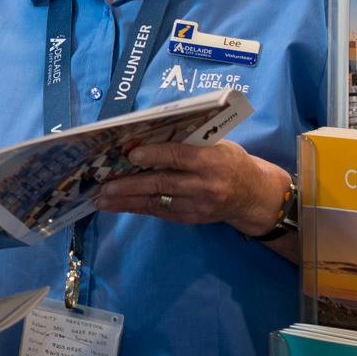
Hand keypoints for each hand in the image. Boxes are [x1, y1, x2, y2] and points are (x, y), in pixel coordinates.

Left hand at [92, 140, 291, 236]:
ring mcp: (198, 206)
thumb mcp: (218, 144)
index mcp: (213, 161)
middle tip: (105, 186)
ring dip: (127, 202)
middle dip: (130, 185)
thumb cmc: (231, 161)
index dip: (154, 155)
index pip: (179, 157)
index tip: (131, 155)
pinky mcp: (192, 219)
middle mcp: (205, 186)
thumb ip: (189, 142)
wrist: (254, 195)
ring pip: (157, 203)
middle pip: (162, 184)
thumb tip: (149, 136)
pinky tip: (120, 205)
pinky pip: (161, 213)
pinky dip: (139, 208)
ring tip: (102, 200)